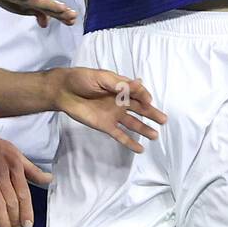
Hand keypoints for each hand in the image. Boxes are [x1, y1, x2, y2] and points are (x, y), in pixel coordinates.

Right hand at [0, 0, 75, 26]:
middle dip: (59, 11)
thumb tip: (46, 24)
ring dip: (50, 3)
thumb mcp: (20, 6)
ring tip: (62, 8)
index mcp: (32, 1)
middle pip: (46, 5)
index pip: (49, 10)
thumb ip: (35, 12)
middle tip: (73, 16)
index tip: (73, 21)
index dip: (60, 15)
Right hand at [0, 120, 51, 226]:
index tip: (28, 224)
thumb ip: (31, 169)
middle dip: (15, 219)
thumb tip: (49, 180)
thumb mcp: (15, 153)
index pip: (23, 192)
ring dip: (3, 221)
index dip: (27, 210)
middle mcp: (2, 171)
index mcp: (14, 164)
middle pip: (11, 201)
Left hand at [50, 68, 166, 152]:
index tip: (149, 102)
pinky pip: (120, 135)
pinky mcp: (105, 126)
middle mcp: (120, 102)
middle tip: (164, 120)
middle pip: (140, 109)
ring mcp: (113, 115)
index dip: (145, 97)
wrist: (63, 91)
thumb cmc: (83, 79)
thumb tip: (141, 85)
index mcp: (120, 87)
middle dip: (152, 114)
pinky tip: (140, 149)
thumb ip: (121, 84)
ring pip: (133, 123)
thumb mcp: (103, 77)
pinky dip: (130, 142)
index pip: (138, 92)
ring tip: (155, 136)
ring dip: (144, 129)